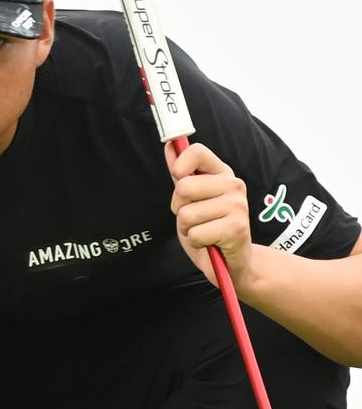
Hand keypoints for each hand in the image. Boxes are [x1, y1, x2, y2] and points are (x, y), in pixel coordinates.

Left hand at [165, 141, 253, 289]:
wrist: (233, 262)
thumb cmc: (210, 229)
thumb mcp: (191, 200)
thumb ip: (182, 174)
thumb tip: (170, 146)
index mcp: (222, 173)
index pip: (197, 152)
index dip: (179, 165)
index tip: (178, 178)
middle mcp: (233, 185)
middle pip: (184, 188)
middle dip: (179, 209)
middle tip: (194, 218)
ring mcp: (237, 205)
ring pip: (187, 214)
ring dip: (188, 229)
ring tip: (203, 231)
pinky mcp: (236, 228)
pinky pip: (195, 234)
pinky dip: (196, 242)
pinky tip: (210, 242)